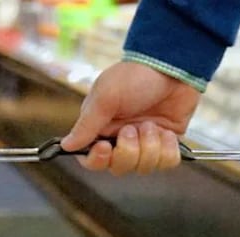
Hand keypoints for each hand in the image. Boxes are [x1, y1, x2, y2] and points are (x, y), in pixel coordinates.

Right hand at [60, 61, 201, 174]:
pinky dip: (168, 149)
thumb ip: (86, 125)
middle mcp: (121, 139)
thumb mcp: (105, 97)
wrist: (174, 66)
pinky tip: (167, 132)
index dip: (98, 160)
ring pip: (143, 168)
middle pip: (119, 167)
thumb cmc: (135, 76)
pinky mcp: (167, 144)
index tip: (106, 147)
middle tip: (133, 128)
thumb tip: (66, 146)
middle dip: (128, 151)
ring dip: (150, 146)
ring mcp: (145, 143)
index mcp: (101, 129)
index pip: (92, 160)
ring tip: (152, 124)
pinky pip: (166, 163)